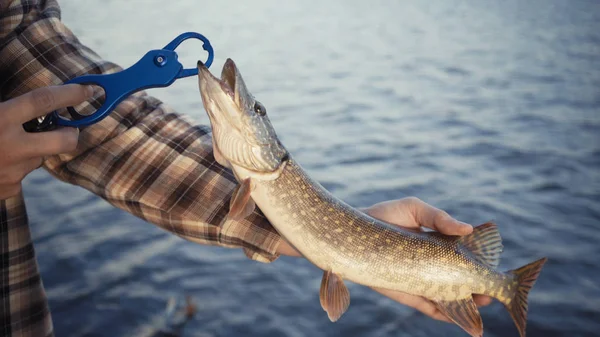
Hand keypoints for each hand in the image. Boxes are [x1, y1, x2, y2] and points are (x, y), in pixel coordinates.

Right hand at [0, 84, 91, 198]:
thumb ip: (3, 107)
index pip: (43, 101)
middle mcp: (10, 146)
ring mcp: (13, 171)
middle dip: (71, 133)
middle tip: (65, 127)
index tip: (88, 89)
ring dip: (32, 149)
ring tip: (3, 144)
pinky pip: (23, 173)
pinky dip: (14, 165)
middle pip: (64, 140)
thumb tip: (31, 101)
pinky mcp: (10, 190)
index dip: (69, 93)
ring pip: (39, 156)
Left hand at [276, 197, 491, 322]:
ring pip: (444, 297)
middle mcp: (428, 264)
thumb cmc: (383, 215)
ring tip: (477, 313)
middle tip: (488, 296)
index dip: (480, 267)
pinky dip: (440, 312)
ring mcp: (416, 278)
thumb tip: (468, 229)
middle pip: (457, 281)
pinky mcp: (401, 290)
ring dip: (462, 306)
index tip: (493, 272)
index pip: (463, 258)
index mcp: (436, 244)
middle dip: (475, 291)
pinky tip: (454, 319)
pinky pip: (424, 305)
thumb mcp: (414, 209)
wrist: (350, 228)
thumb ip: (439, 217)